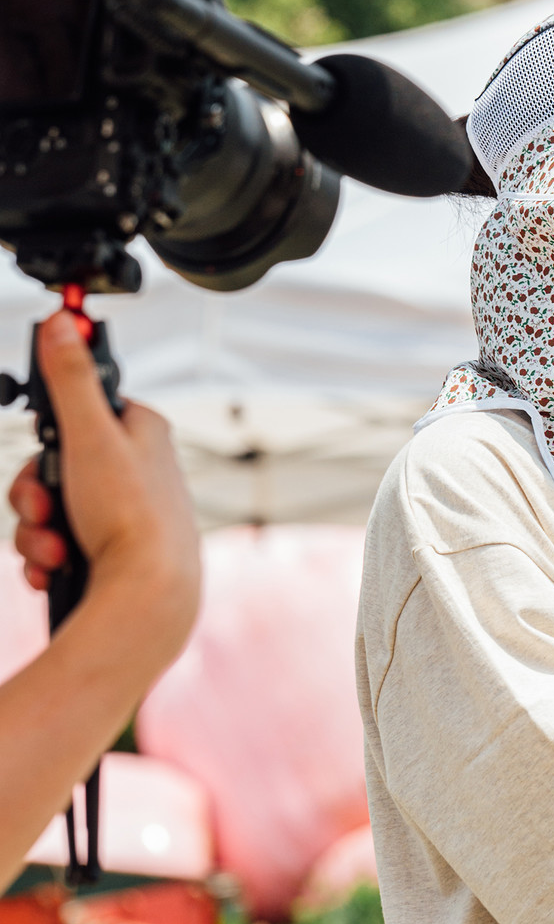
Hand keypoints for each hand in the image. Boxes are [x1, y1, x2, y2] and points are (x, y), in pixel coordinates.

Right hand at [9, 312, 199, 653]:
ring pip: (52, 508)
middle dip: (35, 494)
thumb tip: (62, 321)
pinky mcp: (115, 552)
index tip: (46, 449)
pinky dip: (48, 557)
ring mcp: (126, 513)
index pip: (80, 411)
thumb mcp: (90, 435)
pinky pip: (60, 544)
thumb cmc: (130, 518)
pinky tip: (56, 569)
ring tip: (55, 549)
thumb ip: (71, 378)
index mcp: (143, 431)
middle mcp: (139, 469)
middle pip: (56, 465)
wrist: (147, 602)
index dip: (50, 435)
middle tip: (42, 510)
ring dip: (37, 531)